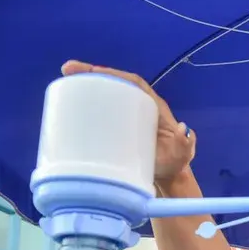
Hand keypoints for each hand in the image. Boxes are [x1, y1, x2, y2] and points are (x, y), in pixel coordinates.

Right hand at [60, 61, 194, 188]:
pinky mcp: (116, 130)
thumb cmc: (174, 164)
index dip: (114, 74)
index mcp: (153, 106)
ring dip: (84, 86)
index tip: (93, 70)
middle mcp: (139, 107)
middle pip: (115, 84)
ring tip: (63, 82)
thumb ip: (186, 144)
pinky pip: (100, 112)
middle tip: (68, 70)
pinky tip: (66, 107)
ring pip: (105, 96)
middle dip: (92, 74)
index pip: (133, 82)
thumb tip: (183, 128)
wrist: (165, 179)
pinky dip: (84, 106)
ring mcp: (126, 118)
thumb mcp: (182, 154)